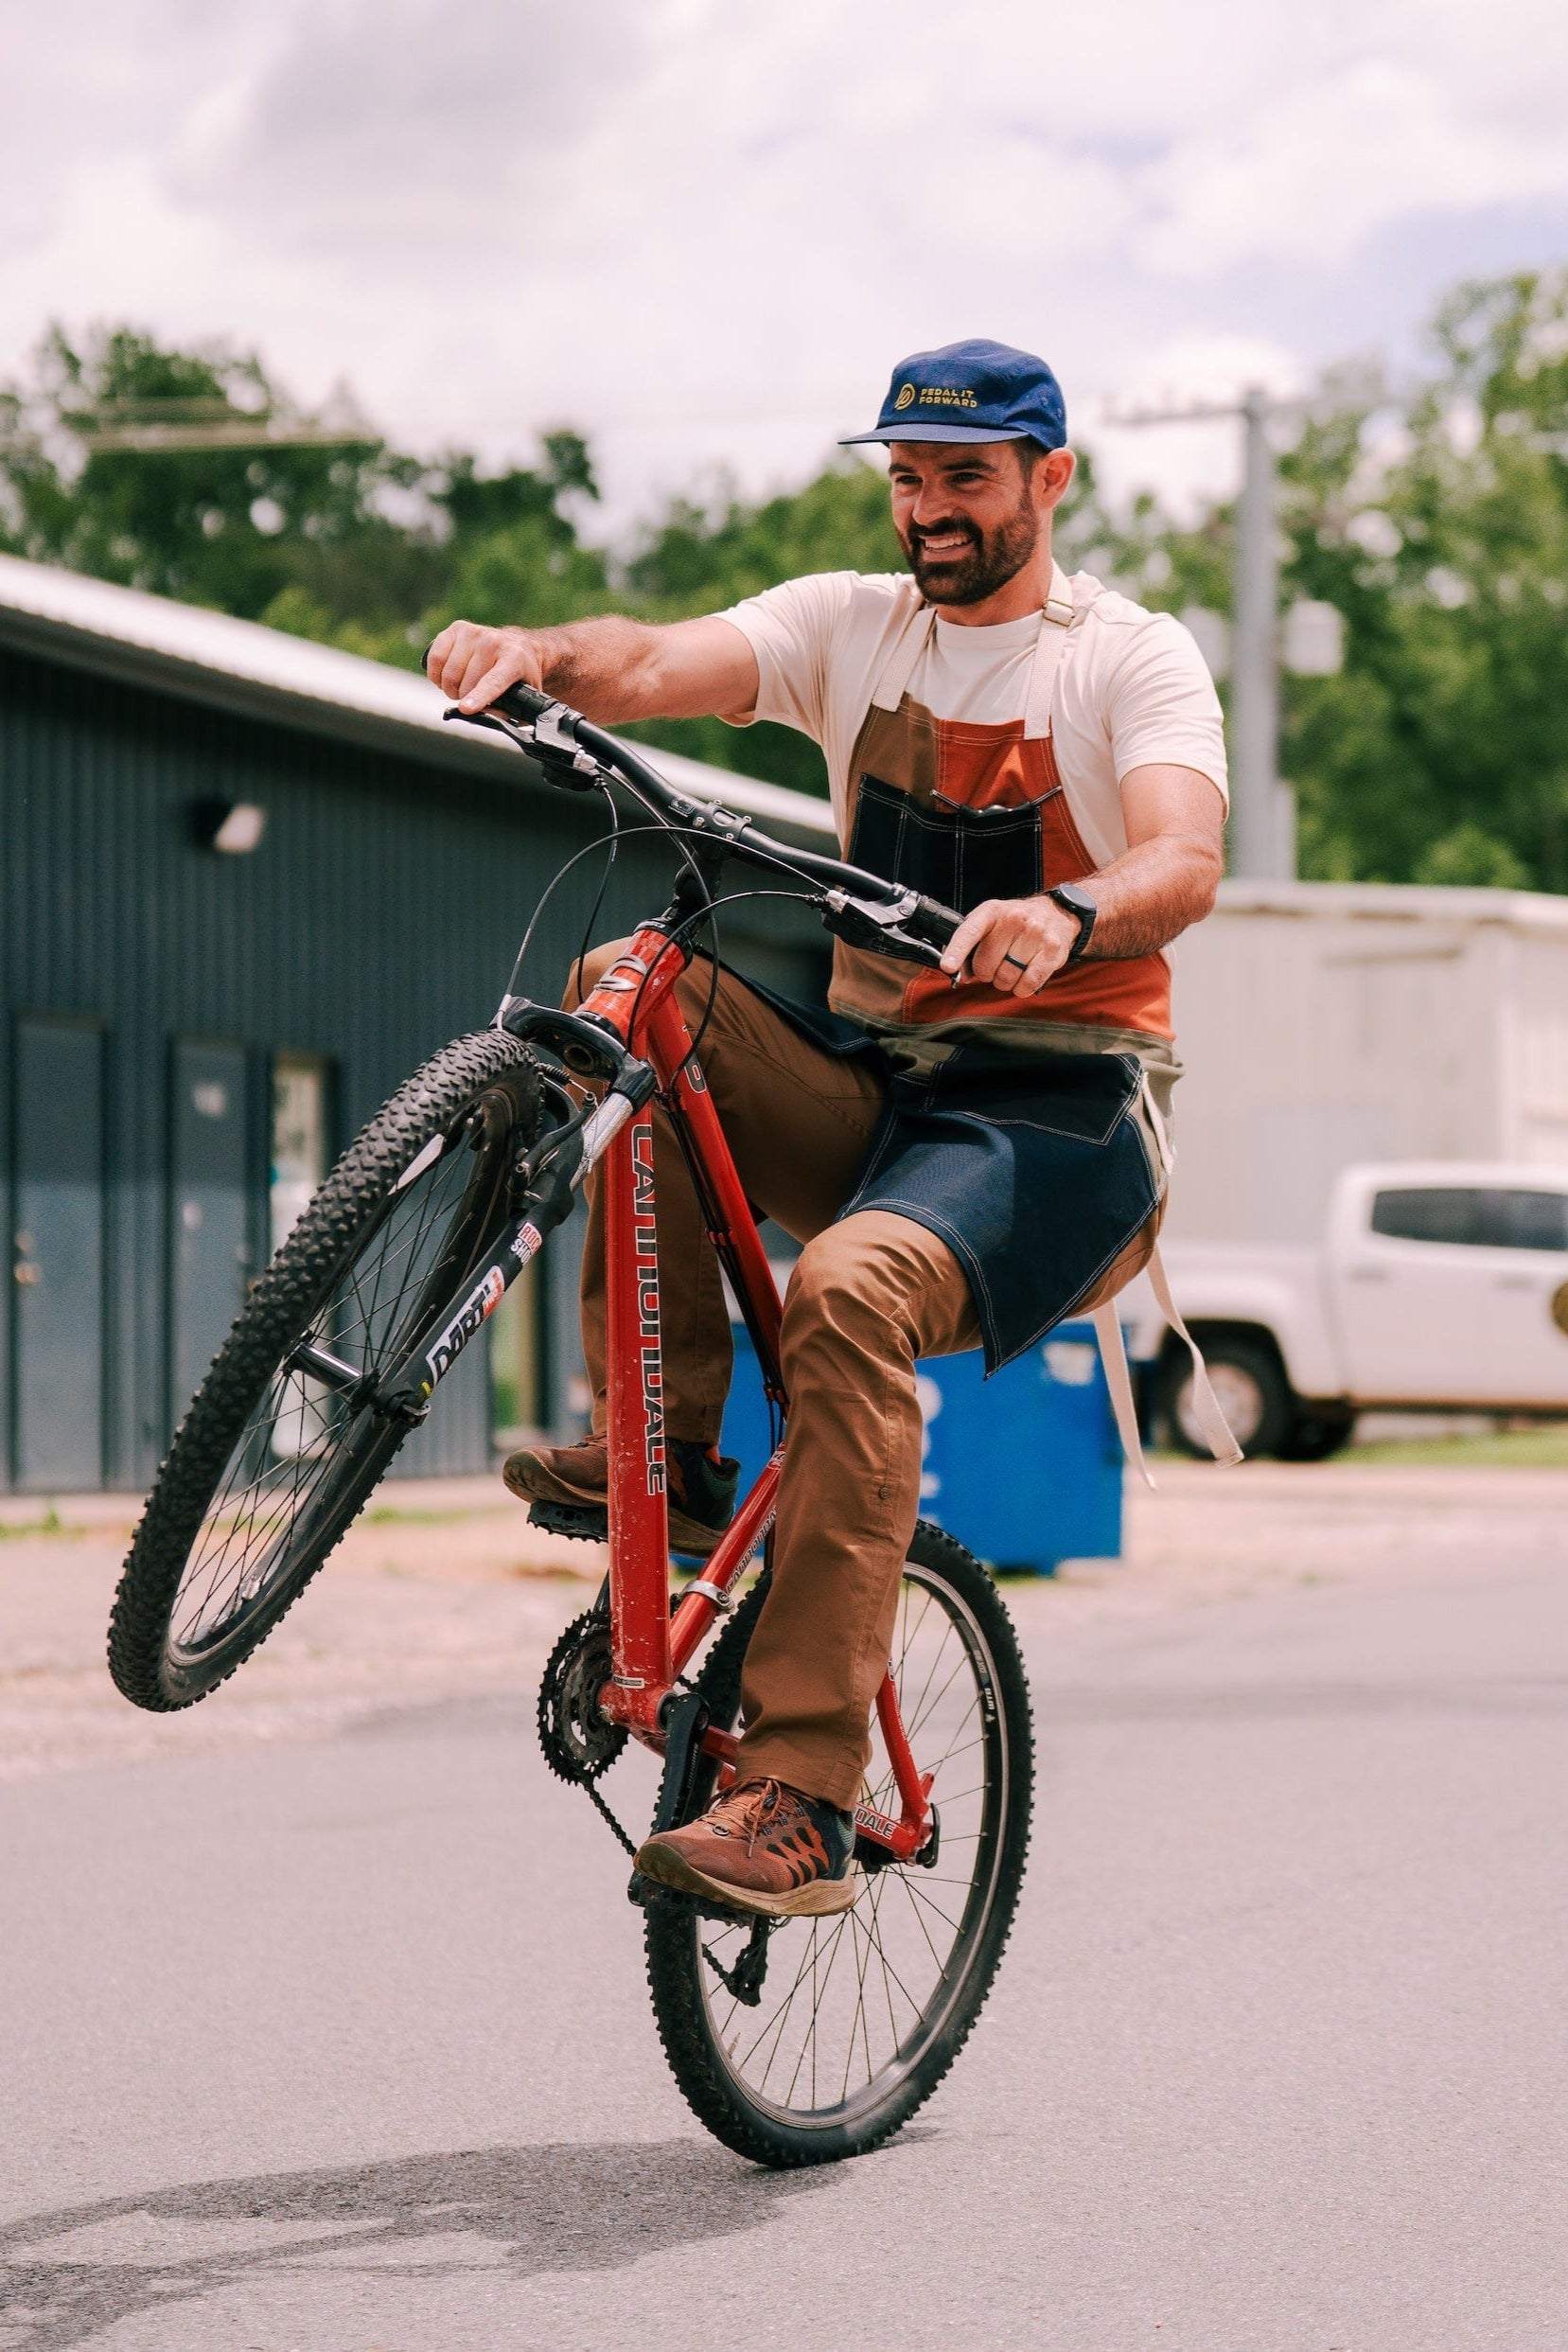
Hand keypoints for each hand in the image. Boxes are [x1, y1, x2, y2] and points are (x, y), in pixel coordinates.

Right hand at [425, 621, 545, 711]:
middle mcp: (494, 642)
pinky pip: (436, 657)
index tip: (466, 708)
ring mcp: (474, 633)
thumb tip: (481, 715)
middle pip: (467, 683)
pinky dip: (436, 674)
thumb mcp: (522, 696)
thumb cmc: (518, 675)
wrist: (519, 646)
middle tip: (471, 698)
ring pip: (450, 673)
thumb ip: (506, 711)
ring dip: (451, 687)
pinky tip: (445, 677)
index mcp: (515, 659)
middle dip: (464, 698)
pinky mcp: (457, 628)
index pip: (493, 681)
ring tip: (460, 687)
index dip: (478, 697)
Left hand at [938, 894, 1079, 995]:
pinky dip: (1022, 988)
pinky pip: (1027, 984)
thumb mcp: (991, 923)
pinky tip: (1023, 978)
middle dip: (987, 973)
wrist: (1056, 913)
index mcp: (992, 911)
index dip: (957, 951)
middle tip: (996, 965)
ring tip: (1011, 969)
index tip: (948, 967)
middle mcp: (1014, 919)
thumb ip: (972, 946)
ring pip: (1006, 977)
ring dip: (1005, 982)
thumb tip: (962, 974)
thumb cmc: (1016, 924)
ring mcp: (1035, 934)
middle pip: (986, 964)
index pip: (970, 932)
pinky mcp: (1052, 951)